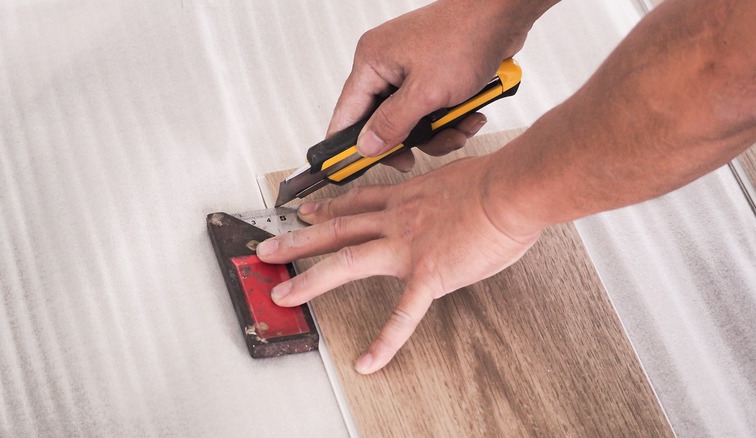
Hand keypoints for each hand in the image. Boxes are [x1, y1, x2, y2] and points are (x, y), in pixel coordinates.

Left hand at [256, 156, 540, 373]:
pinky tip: (369, 361)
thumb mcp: (455, 178)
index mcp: (405, 198)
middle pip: (335, 228)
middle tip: (268, 249)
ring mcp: (407, 247)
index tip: (305, 212)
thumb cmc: (494, 182)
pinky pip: (402, 315)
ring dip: (310, 278)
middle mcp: (397, 220)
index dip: (325, 208)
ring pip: (346, 261)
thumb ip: (438, 195)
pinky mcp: (428, 274)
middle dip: (296, 240)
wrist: (512, 190)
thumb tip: (442, 202)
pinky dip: (385, 341)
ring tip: (283, 294)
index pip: (354, 203)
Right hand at [330, 0, 540, 170]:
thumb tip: (367, 146)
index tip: (351, 169)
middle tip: (421, 151)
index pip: (346, 114)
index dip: (349, 146)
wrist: (504, 16)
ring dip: (438, 132)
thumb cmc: (466, 36)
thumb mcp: (425, 92)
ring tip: (459, 126)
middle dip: (410, 139)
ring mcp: (411, 69)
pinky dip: (450, 119)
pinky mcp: (433, 75)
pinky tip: (469, 114)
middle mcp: (387, 64)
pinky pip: (431, 110)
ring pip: (412, 121)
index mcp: (372, 61)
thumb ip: (392, 124)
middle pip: (383, 122)